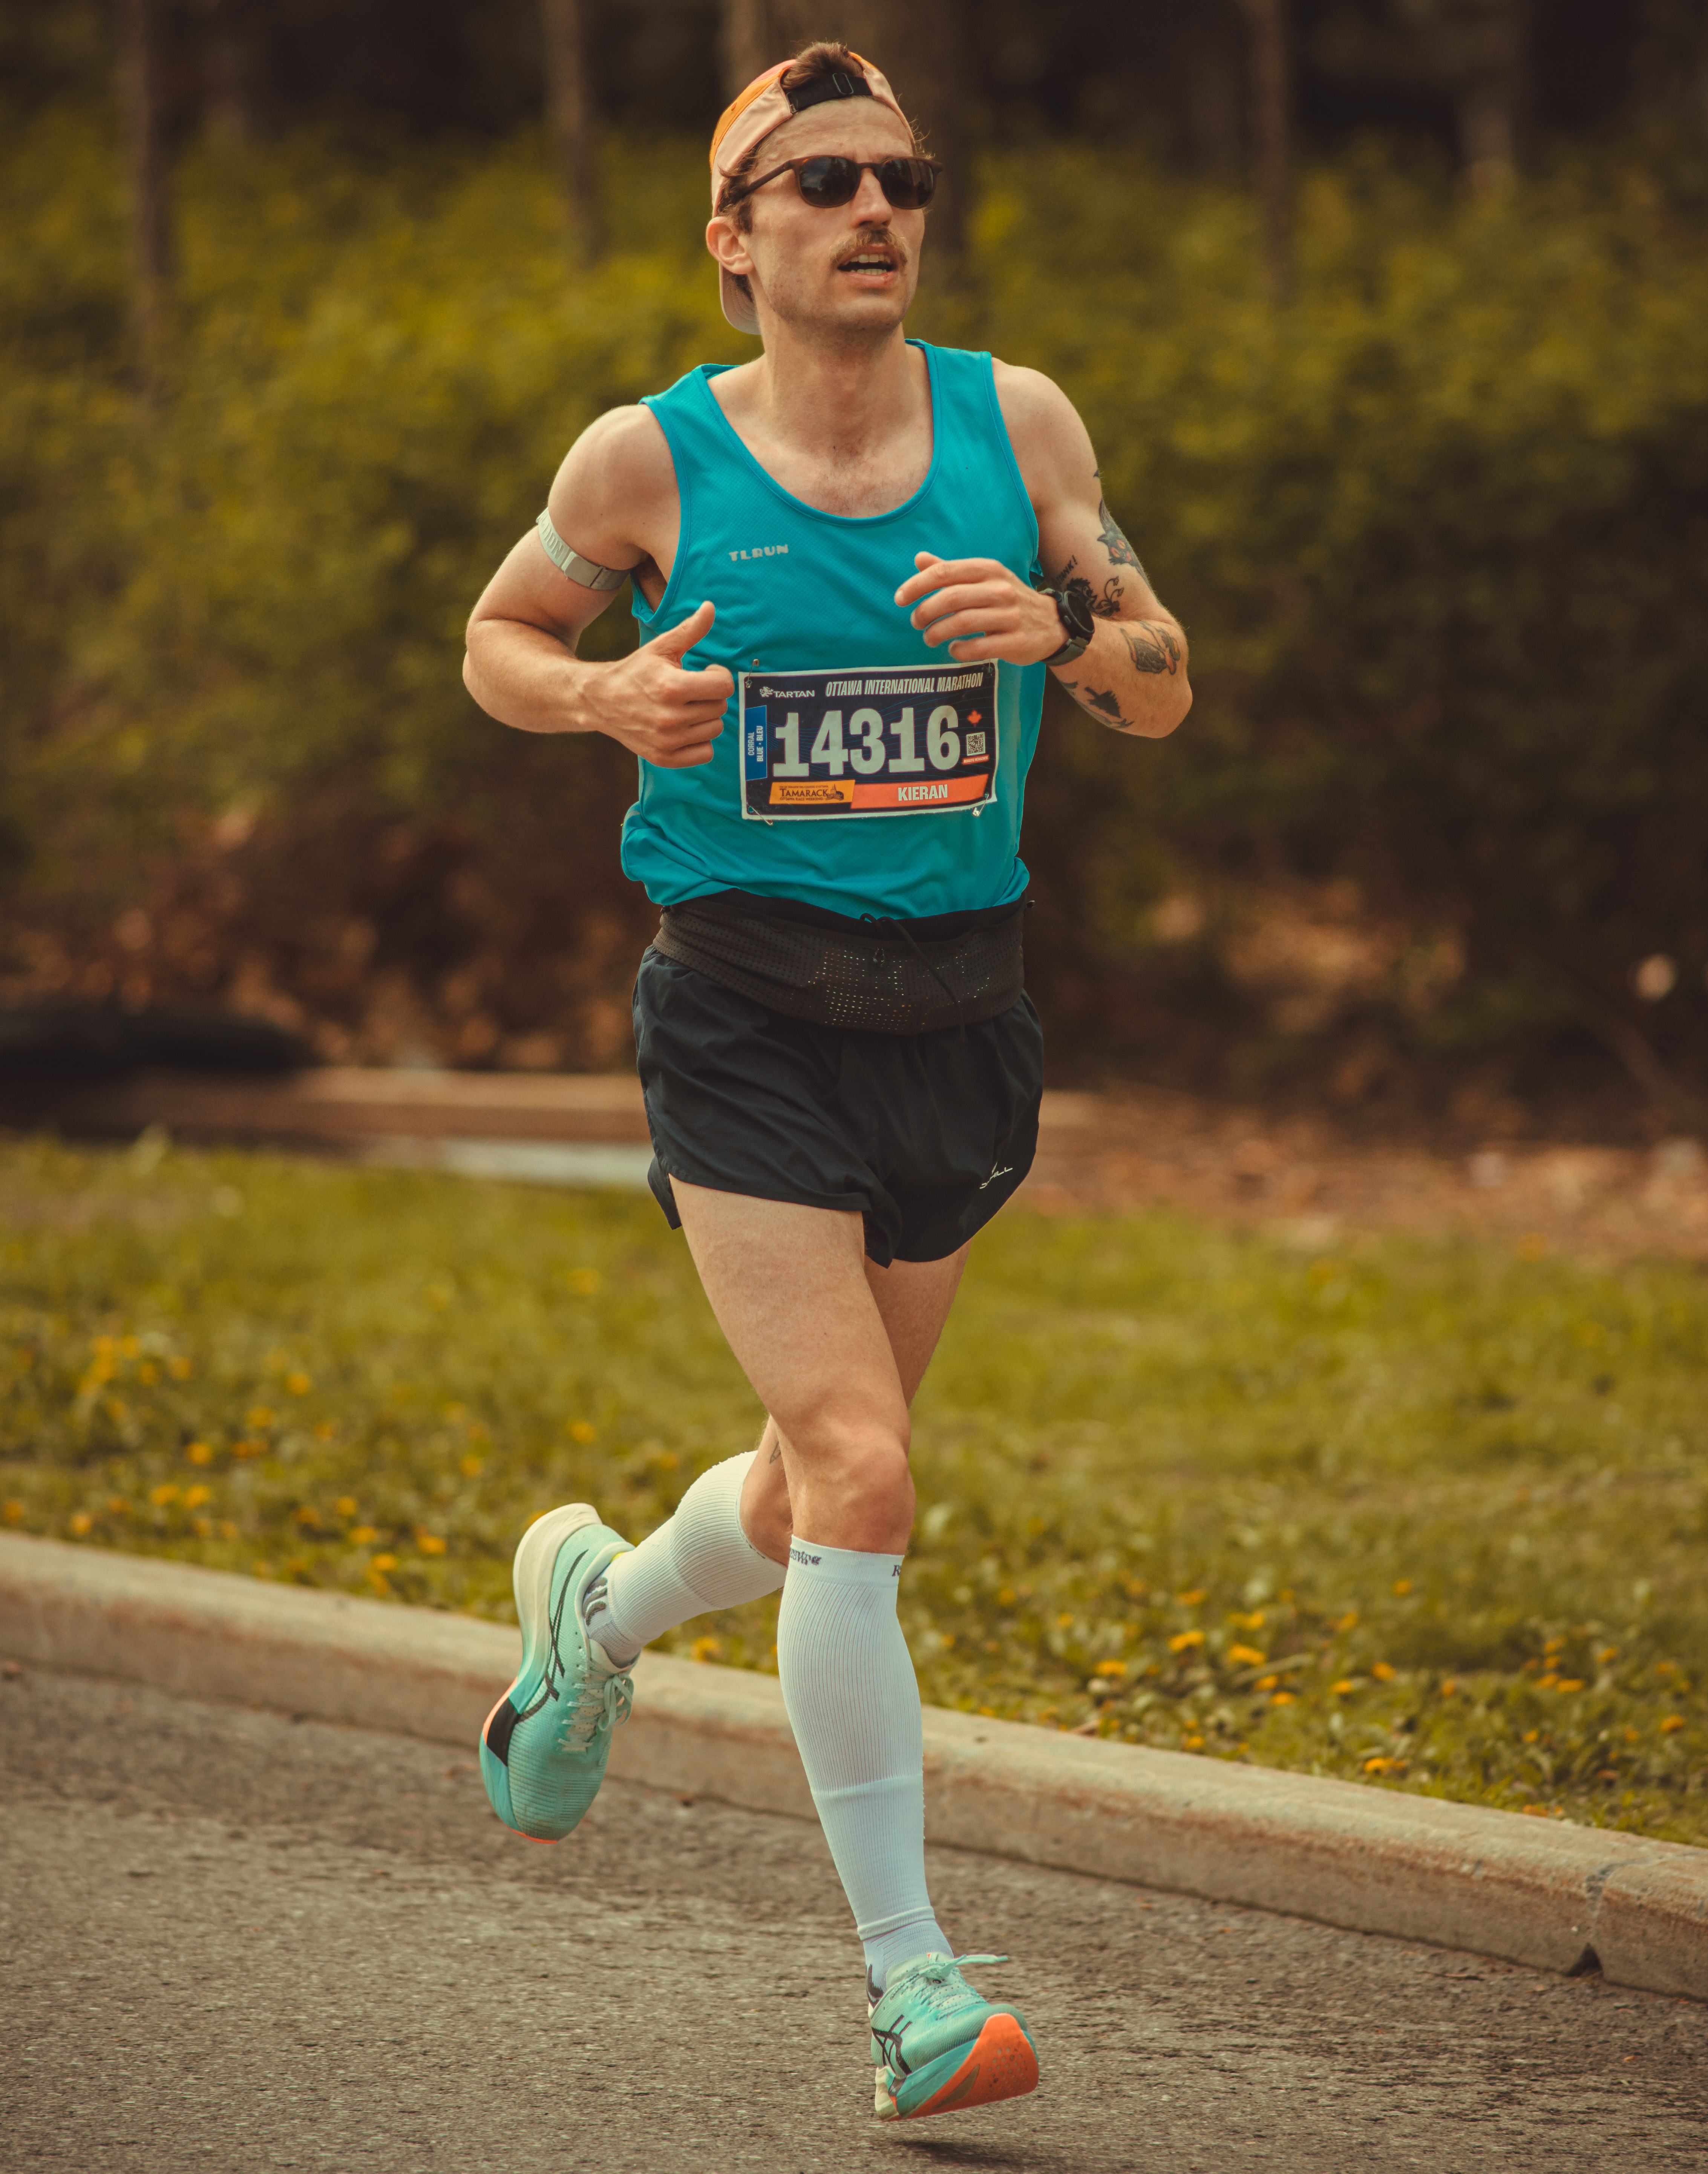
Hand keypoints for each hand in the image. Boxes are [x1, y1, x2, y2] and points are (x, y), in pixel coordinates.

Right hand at [584, 600, 731, 767]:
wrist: (600, 701)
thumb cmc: (635, 671)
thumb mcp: (661, 647)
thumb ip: (690, 630)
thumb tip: (710, 607)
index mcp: (672, 687)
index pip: (723, 685)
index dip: (718, 675)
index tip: (706, 671)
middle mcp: (670, 717)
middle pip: (720, 707)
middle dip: (709, 695)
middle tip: (690, 690)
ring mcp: (667, 740)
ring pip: (715, 729)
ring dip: (705, 717)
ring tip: (685, 707)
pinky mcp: (664, 757)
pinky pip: (705, 752)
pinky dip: (699, 741)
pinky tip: (684, 727)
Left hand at [894, 551, 1066, 665]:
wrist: (1053, 625)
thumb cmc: (1009, 600)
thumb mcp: (984, 579)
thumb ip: (951, 571)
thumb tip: (919, 559)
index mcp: (989, 570)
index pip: (945, 572)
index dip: (917, 585)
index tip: (900, 598)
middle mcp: (1000, 589)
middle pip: (951, 598)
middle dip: (925, 612)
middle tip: (915, 622)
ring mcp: (1010, 616)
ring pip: (963, 623)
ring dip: (937, 633)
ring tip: (929, 638)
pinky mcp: (1016, 641)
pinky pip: (980, 647)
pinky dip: (960, 650)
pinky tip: (953, 649)